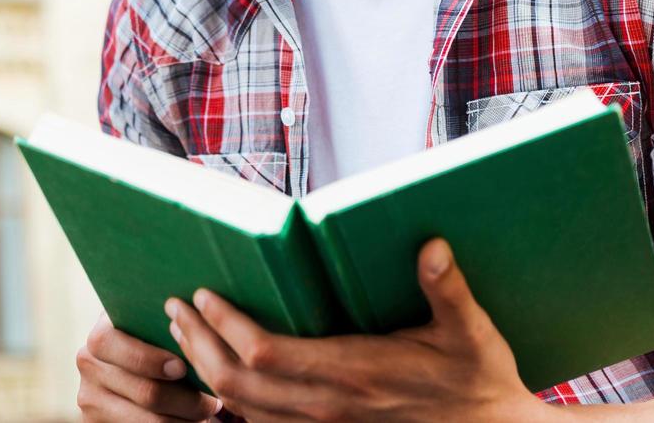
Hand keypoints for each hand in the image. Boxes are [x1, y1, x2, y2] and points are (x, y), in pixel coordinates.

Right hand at [76, 311, 224, 421]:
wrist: (123, 367)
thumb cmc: (150, 341)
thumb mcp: (148, 327)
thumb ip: (163, 323)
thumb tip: (196, 321)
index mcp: (101, 334)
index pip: (120, 347)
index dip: (151, 360)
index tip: (182, 368)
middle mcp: (89, 365)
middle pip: (145, 392)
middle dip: (186, 400)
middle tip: (214, 402)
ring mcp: (91, 399)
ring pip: (149, 421)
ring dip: (184, 419)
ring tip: (208, 414)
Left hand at [164, 238, 551, 422]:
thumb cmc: (479, 377)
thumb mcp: (471, 330)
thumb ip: (446, 288)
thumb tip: (431, 245)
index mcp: (355, 372)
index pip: (265, 353)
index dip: (226, 325)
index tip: (202, 294)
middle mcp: (329, 406)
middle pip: (236, 384)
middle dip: (198, 343)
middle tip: (174, 306)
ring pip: (241, 408)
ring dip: (205, 369)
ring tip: (183, 332)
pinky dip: (228, 399)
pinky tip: (216, 372)